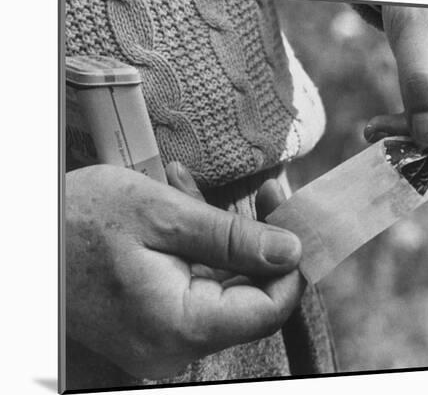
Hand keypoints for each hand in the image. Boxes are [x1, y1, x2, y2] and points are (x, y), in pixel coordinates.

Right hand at [66, 164, 303, 378]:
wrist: (22, 240)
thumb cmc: (77, 222)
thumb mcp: (162, 216)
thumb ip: (233, 239)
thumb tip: (290, 252)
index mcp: (181, 325)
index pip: (269, 308)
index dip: (290, 266)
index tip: (292, 221)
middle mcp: (175, 344)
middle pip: (249, 296)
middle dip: (258, 241)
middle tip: (265, 194)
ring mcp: (163, 335)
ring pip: (222, 286)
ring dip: (222, 237)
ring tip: (195, 191)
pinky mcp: (153, 322)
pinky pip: (194, 286)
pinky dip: (198, 248)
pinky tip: (181, 208)